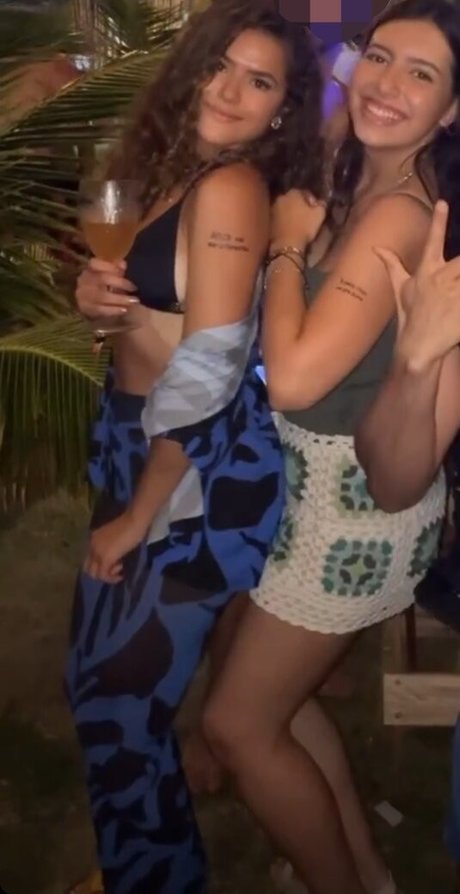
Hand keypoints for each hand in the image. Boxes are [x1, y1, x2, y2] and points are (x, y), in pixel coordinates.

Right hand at [75, 258, 137, 319]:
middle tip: (134, 288)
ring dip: (120, 298)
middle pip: (102, 278)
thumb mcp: (114, 278)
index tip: (125, 270)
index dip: (110, 266)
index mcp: (89, 269)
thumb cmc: (109, 290)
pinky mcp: (86, 310)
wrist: (100, 314)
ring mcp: (83, 296)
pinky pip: (100, 309)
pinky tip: (124, 310)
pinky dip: (114, 310)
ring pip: (102, 296)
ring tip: (134, 301)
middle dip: (120, 283)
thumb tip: (123, 263)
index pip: (95, 263)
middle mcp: (83, 281)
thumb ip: (118, 270)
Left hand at [83, 510, 147, 582]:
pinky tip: (121, 575)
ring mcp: (97, 552)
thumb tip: (114, 561)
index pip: (89, 559)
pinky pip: (104, 575)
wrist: (134, 521)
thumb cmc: (130, 526)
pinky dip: (112, 578)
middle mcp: (91, 546)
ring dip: (108, 576)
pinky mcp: (106, 558)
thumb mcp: (115, 538)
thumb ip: (110, 548)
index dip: (100, 565)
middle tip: (115, 571)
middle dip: (101, 573)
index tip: (114, 565)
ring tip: (120, 570)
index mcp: (93, 539)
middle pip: (88, 568)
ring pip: (95, 574)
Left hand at [270, 190, 325, 253]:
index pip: (305, 193)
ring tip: (299, 222)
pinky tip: (291, 227)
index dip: (313, 201)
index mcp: (293, 193)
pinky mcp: (269, 221)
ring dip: (292, 213)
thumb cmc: (304, 226)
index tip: (316, 210)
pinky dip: (286, 220)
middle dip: (301, 206)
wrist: (286, 244)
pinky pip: (281, 217)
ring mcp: (273, 209)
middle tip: (308, 216)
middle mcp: (281, 198)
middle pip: (294, 199)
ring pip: (286, 208)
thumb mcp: (319, 214)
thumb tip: (321, 202)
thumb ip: (321, 204)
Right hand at [374, 200, 459, 370]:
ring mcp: (453, 295)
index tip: (443, 203)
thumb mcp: (401, 290)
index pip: (432, 242)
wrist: (418, 349)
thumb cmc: (411, 318)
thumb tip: (376, 248)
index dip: (437, 222)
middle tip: (459, 269)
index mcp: (426, 273)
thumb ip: (392, 265)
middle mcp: (441, 280)